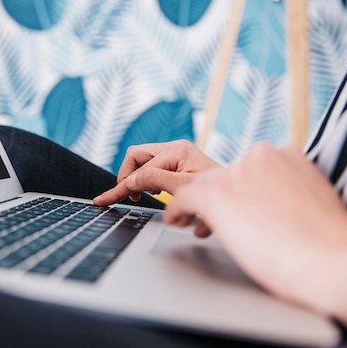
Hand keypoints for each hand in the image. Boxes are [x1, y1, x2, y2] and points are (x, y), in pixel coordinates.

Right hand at [93, 140, 218, 205]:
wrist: (242, 199)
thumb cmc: (219, 193)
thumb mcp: (183, 188)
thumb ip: (154, 180)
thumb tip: (130, 181)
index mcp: (176, 150)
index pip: (137, 164)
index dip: (122, 184)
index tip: (105, 199)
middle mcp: (177, 148)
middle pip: (137, 157)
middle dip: (130, 178)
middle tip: (131, 197)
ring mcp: (179, 156)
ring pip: (145, 165)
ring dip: (143, 183)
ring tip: (147, 196)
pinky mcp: (182, 165)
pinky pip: (156, 170)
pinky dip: (152, 184)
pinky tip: (158, 194)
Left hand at [164, 143, 346, 307]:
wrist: (335, 261)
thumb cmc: (332, 249)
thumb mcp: (313, 206)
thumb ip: (292, 198)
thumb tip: (278, 213)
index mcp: (289, 158)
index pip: (252, 169)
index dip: (240, 190)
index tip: (237, 205)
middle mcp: (261, 158)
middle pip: (225, 176)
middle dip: (218, 198)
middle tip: (213, 217)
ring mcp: (238, 174)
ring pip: (200, 183)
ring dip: (192, 202)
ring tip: (185, 215)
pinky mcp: (217, 194)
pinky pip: (182, 196)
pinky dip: (175, 209)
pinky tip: (175, 220)